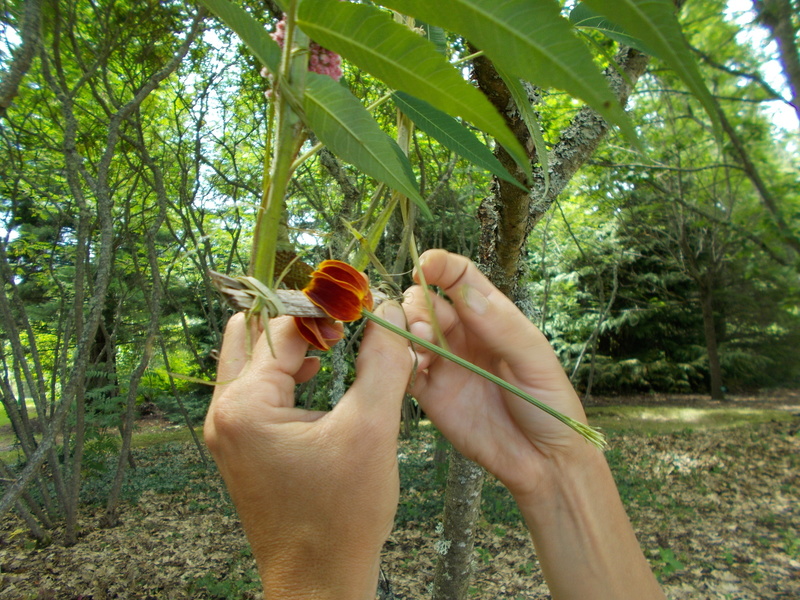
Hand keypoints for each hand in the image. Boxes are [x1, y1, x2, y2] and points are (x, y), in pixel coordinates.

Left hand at [204, 302, 412, 599]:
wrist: (320, 584)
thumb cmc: (343, 517)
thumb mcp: (372, 430)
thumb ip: (384, 361)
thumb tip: (390, 311)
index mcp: (244, 406)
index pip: (283, 326)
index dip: (327, 307)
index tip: (363, 301)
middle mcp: (224, 413)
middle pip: (252, 332)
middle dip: (299, 319)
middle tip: (342, 324)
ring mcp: (228, 432)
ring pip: (253, 359)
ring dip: (293, 345)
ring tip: (337, 346)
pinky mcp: (242, 446)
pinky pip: (258, 389)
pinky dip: (288, 374)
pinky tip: (321, 381)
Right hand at [404, 250, 664, 599]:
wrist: (542, 463)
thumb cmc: (549, 405)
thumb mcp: (534, 360)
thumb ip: (500, 326)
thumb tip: (464, 291)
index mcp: (492, 316)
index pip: (459, 277)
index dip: (439, 265)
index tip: (423, 265)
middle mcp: (463, 334)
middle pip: (426, 301)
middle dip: (419, 306)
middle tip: (426, 329)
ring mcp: (444, 362)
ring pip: (408, 330)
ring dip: (406, 331)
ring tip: (421, 349)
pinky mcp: (429, 393)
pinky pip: (402, 367)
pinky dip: (398, 362)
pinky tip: (414, 370)